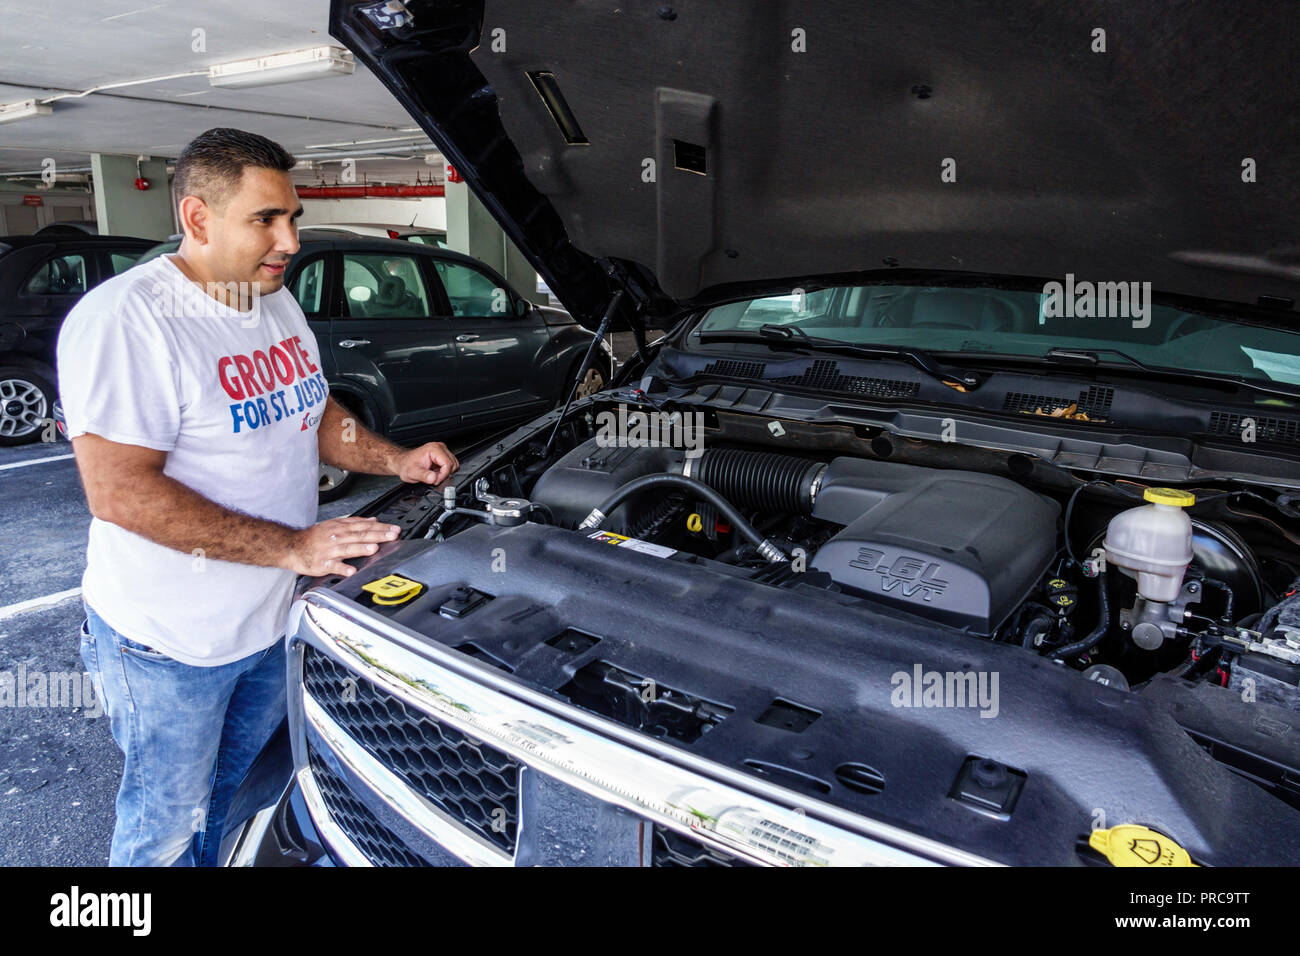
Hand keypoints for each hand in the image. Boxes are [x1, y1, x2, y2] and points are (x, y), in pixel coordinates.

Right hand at [285, 516, 401, 576]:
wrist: (293, 546)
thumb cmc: (315, 537)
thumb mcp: (334, 525)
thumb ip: (355, 522)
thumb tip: (374, 520)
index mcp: (340, 527)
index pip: (364, 526)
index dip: (380, 527)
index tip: (394, 529)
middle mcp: (336, 537)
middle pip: (359, 535)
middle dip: (377, 535)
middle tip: (392, 536)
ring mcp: (329, 550)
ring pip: (347, 548)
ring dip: (361, 548)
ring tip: (374, 549)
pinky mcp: (322, 563)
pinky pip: (333, 566)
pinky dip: (342, 568)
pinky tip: (352, 570)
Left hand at [390, 441, 458, 484]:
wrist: (403, 462)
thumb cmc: (406, 465)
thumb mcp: (413, 473)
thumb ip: (424, 476)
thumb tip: (433, 478)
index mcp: (434, 449)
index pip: (448, 464)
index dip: (443, 475)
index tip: (435, 480)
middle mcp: (440, 447)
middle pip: (453, 464)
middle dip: (444, 474)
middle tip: (434, 477)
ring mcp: (442, 451)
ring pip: (454, 465)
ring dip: (445, 473)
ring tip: (434, 474)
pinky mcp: (443, 455)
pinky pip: (450, 465)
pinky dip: (444, 472)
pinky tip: (435, 472)